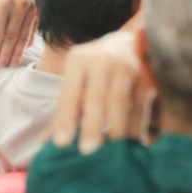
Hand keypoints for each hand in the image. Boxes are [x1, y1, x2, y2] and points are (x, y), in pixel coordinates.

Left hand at [0, 0, 37, 68]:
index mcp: (1, 4)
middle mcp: (17, 7)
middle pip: (11, 37)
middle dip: (5, 54)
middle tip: (0, 67)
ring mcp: (30, 9)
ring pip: (23, 36)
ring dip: (17, 52)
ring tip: (12, 64)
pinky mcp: (39, 10)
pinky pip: (33, 29)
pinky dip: (28, 41)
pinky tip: (23, 51)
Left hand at [51, 30, 154, 153]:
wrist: (128, 42)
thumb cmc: (94, 68)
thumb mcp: (75, 79)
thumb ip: (64, 109)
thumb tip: (44, 143)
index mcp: (78, 60)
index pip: (70, 93)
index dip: (65, 118)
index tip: (61, 143)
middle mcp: (103, 60)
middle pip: (97, 98)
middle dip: (92, 125)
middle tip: (87, 150)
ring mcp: (127, 66)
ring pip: (120, 101)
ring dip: (116, 127)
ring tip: (111, 148)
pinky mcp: (147, 75)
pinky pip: (141, 104)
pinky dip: (137, 124)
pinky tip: (133, 141)